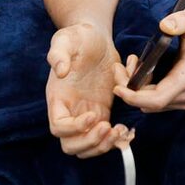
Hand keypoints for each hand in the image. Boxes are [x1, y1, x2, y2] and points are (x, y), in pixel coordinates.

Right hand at [47, 24, 130, 156]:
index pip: (58, 127)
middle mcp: (70, 111)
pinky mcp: (102, 112)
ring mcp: (86, 113)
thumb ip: (59, 53)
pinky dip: (115, 140)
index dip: (74, 128)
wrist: (95, 37)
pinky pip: (104, 137)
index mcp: (58, 98)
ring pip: (88, 147)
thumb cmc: (78, 37)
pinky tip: (126, 130)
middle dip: (90, 142)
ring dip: (103, 145)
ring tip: (119, 130)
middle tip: (108, 127)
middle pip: (71, 145)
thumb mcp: (66, 39)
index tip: (92, 115)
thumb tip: (60, 70)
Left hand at [116, 4, 184, 113]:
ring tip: (130, 62)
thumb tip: (164, 26)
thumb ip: (182, 19)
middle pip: (149, 104)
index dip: (134, 97)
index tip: (117, 87)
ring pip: (150, 104)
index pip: (157, 99)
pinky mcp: (181, 99)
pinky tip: (139, 69)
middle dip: (128, 88)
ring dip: (134, 88)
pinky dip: (142, 89)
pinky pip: (155, 100)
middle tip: (118, 65)